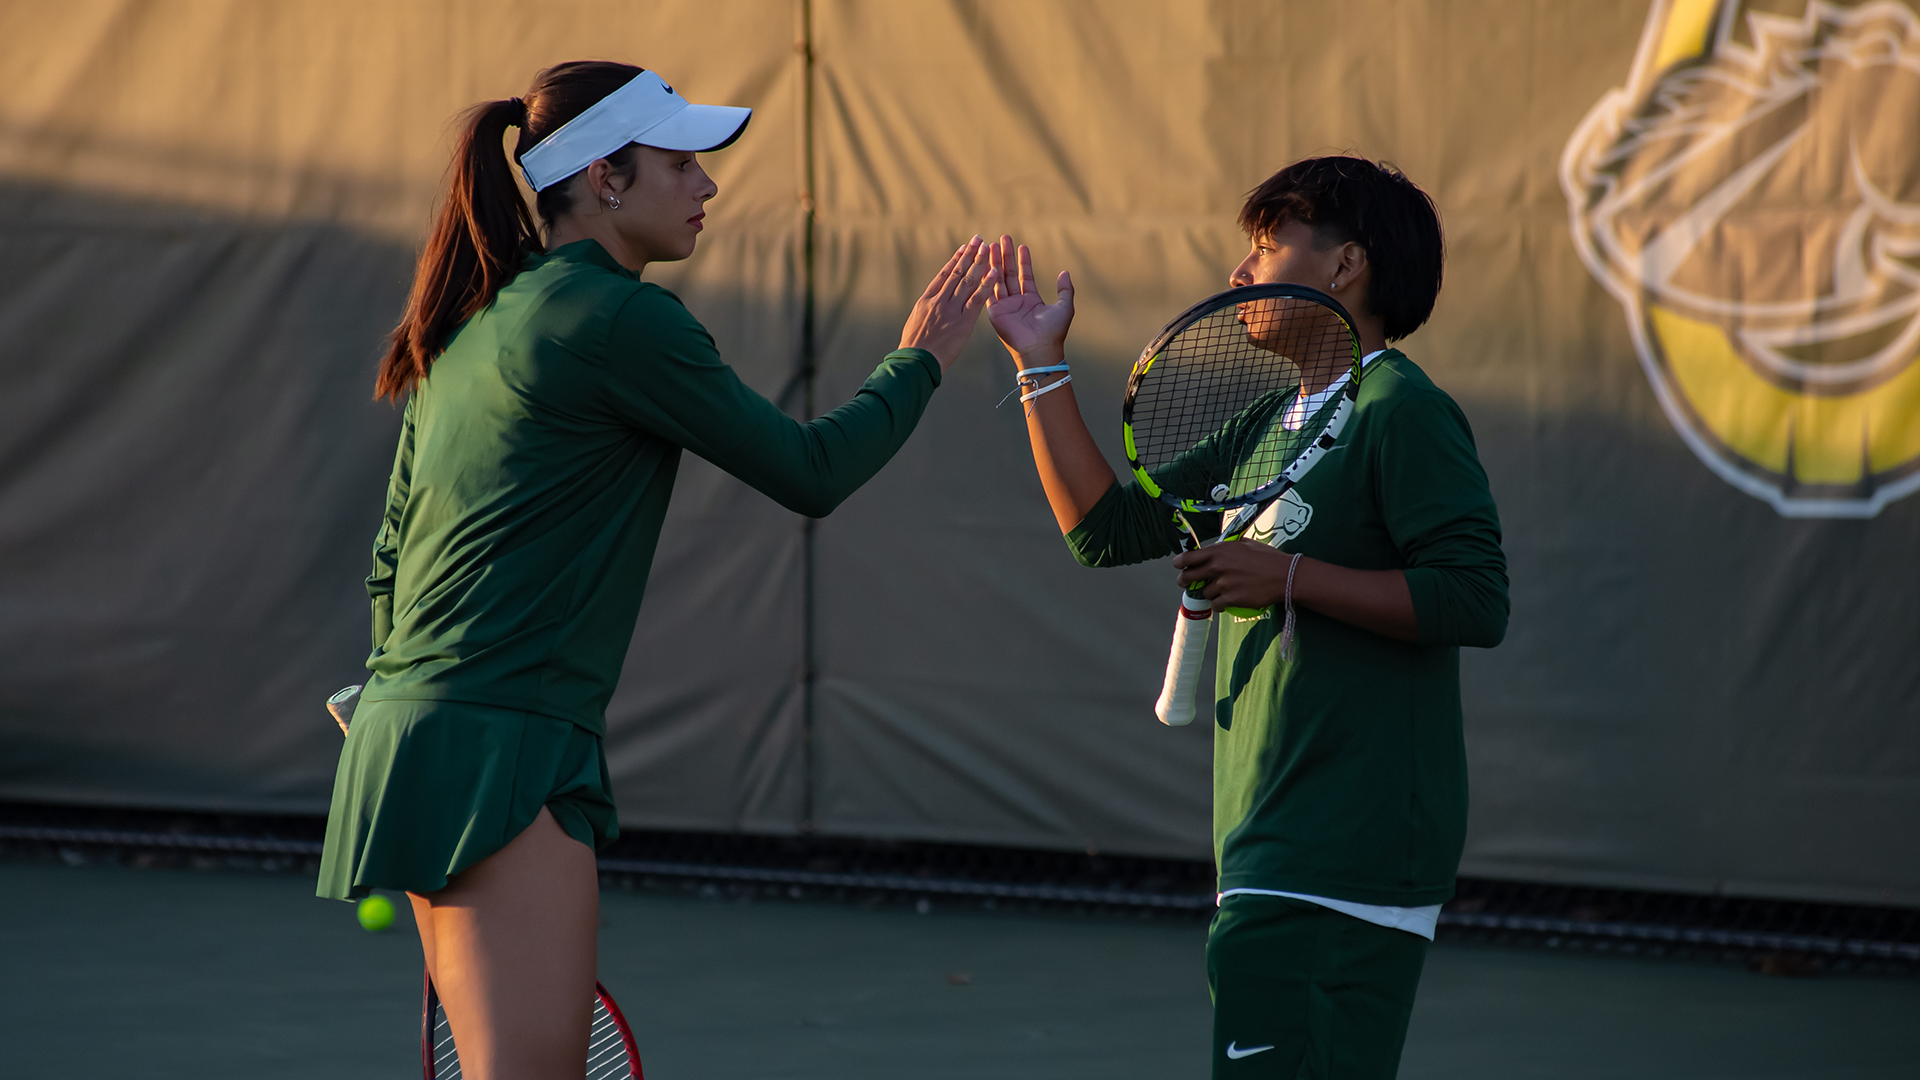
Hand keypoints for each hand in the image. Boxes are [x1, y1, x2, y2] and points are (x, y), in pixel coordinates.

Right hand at [899, 236, 999, 370]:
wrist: (916, 362)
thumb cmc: (913, 348)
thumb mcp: (915, 323)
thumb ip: (926, 311)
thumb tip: (929, 306)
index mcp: (926, 300)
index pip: (944, 275)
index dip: (955, 260)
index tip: (963, 248)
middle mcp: (939, 300)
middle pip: (957, 273)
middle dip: (969, 254)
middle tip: (978, 239)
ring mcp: (951, 309)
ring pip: (967, 281)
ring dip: (978, 262)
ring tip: (987, 248)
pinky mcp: (962, 321)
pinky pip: (976, 299)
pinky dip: (986, 285)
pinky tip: (993, 272)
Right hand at [986, 236, 1074, 364]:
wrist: (1039, 348)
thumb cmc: (1053, 331)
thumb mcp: (1065, 307)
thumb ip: (1065, 289)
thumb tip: (1065, 272)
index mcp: (1031, 301)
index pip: (1026, 276)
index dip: (1024, 261)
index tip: (1022, 246)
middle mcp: (1017, 302)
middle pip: (1009, 274)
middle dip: (1006, 256)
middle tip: (1003, 238)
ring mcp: (1005, 307)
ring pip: (998, 280)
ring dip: (995, 262)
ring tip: (992, 245)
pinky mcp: (995, 313)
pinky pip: (990, 292)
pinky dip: (987, 278)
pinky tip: (986, 264)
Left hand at [1173, 541, 1291, 609]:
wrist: (1284, 576)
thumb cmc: (1267, 558)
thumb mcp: (1245, 544)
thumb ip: (1226, 547)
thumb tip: (1215, 549)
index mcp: (1219, 551)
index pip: (1188, 557)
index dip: (1180, 563)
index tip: (1179, 567)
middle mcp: (1217, 567)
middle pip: (1188, 577)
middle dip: (1185, 582)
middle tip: (1187, 584)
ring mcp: (1222, 584)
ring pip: (1204, 593)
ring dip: (1209, 593)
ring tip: (1221, 591)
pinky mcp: (1229, 599)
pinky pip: (1215, 605)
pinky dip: (1219, 604)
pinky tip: (1227, 600)